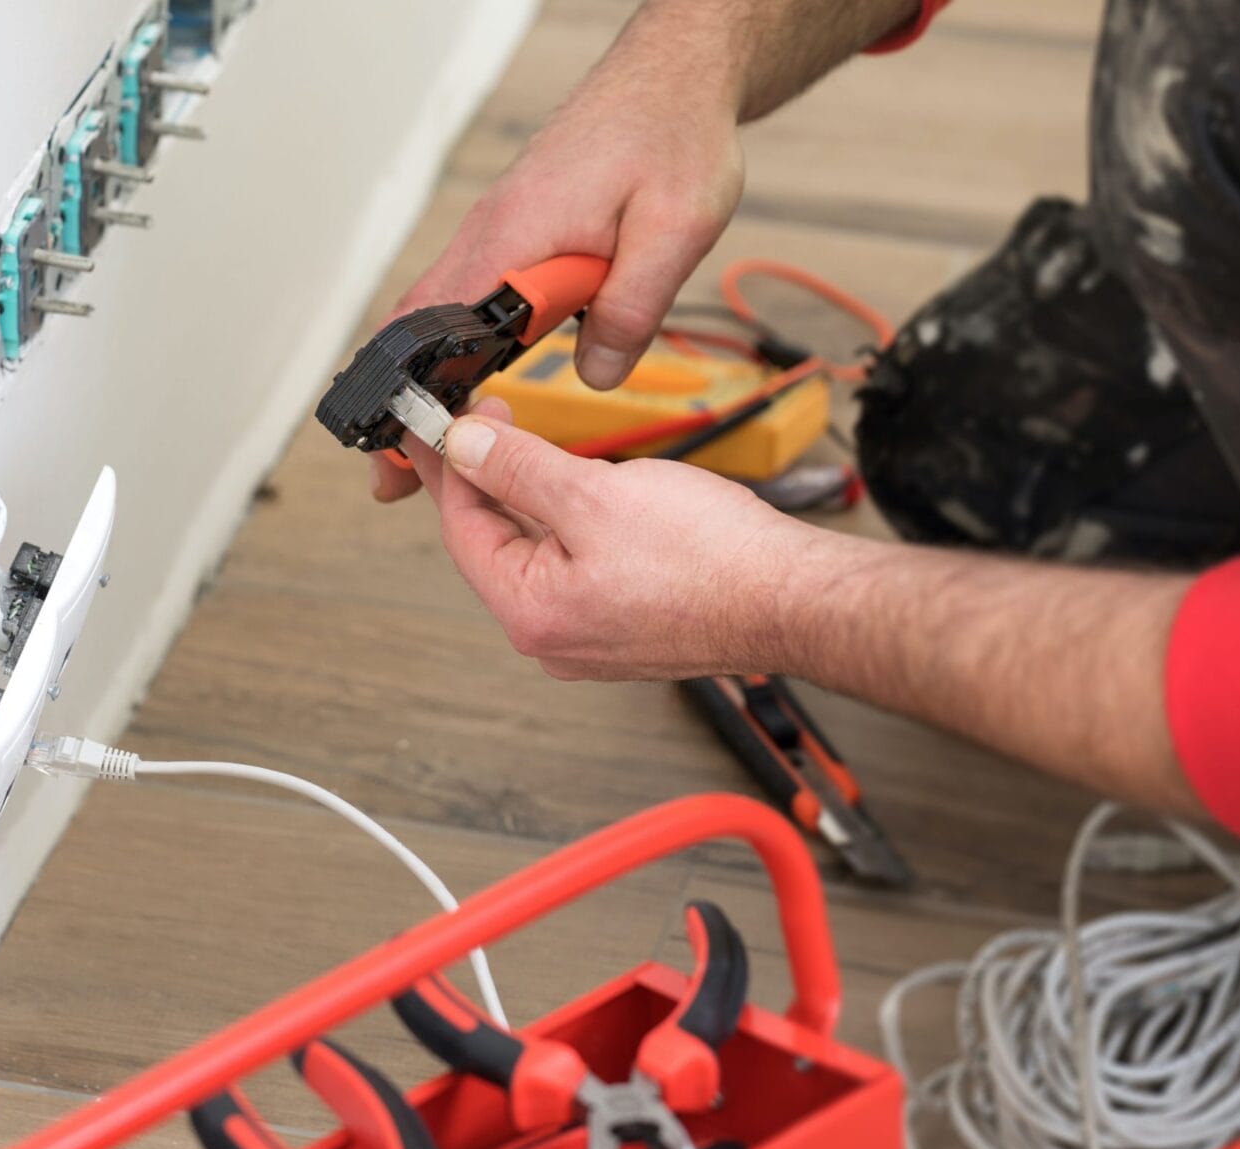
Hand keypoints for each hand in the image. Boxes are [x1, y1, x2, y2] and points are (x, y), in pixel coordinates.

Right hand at [371, 3, 747, 503]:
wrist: (675, 77)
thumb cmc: (673, 135)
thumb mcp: (675, 229)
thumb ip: (630, 309)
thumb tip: (596, 376)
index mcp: (513, 238)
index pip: (435, 331)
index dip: (416, 399)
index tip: (405, 455)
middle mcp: (489, 236)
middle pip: (416, 331)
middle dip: (400, 404)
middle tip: (392, 476)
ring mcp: (496, 234)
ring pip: (439, 315)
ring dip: (428, 379)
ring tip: (422, 445)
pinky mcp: (515, 235)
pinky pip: (470, 298)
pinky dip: (457, 346)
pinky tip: (470, 382)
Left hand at [408, 402, 815, 680]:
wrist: (793, 597)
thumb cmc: (711, 559)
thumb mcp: (595, 493)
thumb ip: (518, 468)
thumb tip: (464, 447)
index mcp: (529, 613)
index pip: (461, 529)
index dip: (451, 466)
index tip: (446, 421)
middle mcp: (550, 637)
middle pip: (494, 544)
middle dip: (489, 478)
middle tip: (488, 419)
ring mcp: (587, 637)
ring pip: (537, 554)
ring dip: (532, 498)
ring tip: (535, 446)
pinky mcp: (622, 627)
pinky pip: (574, 569)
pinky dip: (569, 525)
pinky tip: (582, 490)